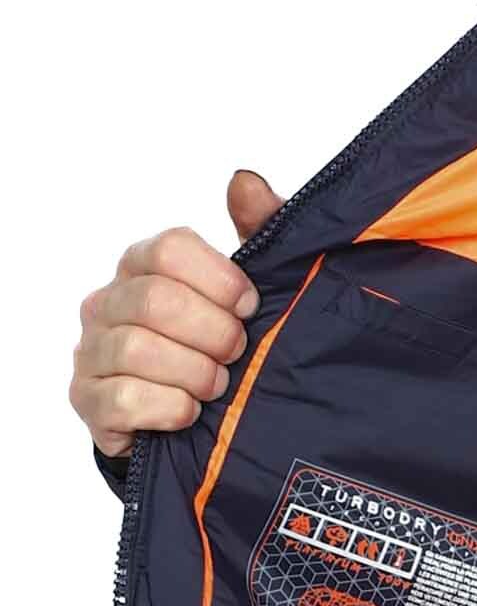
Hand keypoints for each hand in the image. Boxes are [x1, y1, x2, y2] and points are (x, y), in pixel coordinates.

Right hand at [69, 169, 284, 457]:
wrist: (200, 424)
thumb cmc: (219, 347)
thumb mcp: (248, 292)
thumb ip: (257, 232)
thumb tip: (245, 182)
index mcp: (144, 265)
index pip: (169, 249)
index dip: (220, 280)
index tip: (251, 307)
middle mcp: (109, 301)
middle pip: (156, 300)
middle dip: (213, 332)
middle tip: (237, 352)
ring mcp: (92, 350)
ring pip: (138, 349)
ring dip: (194, 373)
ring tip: (217, 385)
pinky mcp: (90, 400)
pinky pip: (124, 398)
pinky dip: (170, 408)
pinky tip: (190, 411)